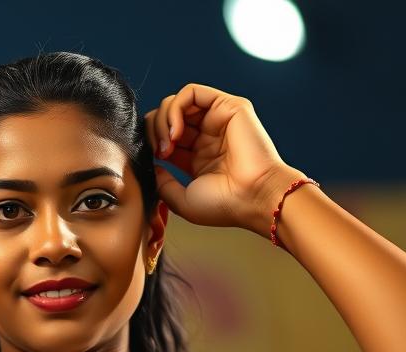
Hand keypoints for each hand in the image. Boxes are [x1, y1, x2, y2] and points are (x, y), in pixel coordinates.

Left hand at [143, 83, 305, 235]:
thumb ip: (163, 183)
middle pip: (167, 117)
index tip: (154, 160)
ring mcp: (217, 120)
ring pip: (176, 102)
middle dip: (154, 130)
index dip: (151, 143)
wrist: (254, 198)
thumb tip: (152, 165)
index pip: (165, 137)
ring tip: (168, 142)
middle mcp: (207, 136)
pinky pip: (191, 92)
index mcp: (197, 158)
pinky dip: (176, 108)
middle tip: (160, 151)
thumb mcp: (182, 201)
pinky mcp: (228, 106)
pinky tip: (176, 130)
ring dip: (163, 119)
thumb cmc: (225, 205)